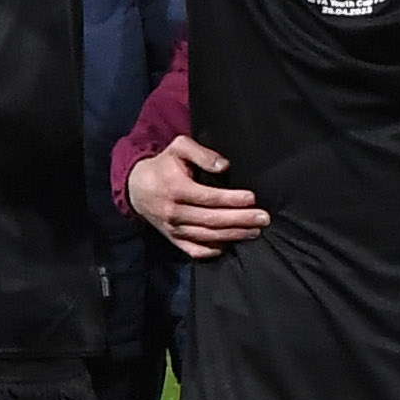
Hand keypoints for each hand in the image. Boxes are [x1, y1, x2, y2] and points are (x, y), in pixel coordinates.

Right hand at [125, 129, 268, 258]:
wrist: (136, 188)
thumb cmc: (164, 165)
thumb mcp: (178, 148)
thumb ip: (201, 153)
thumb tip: (224, 166)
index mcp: (175, 189)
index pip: (208, 197)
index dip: (232, 199)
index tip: (252, 198)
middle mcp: (173, 212)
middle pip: (212, 219)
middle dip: (240, 220)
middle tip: (263, 218)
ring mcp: (173, 229)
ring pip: (207, 236)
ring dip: (233, 235)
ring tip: (255, 231)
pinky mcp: (173, 239)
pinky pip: (194, 250)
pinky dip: (213, 250)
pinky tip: (231, 244)